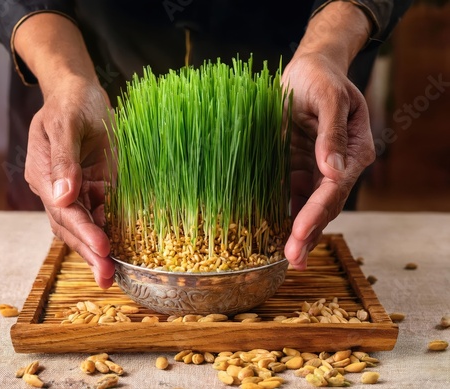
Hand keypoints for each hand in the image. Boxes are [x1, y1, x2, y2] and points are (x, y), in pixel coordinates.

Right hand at [14, 13, 114, 287]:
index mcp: (44, 175)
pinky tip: (122, 248)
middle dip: (89, 252)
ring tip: (113, 275)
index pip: (63, 211)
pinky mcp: (96, 188)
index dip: (83, 231)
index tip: (102, 248)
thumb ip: (64, 160)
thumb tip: (61, 197)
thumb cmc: (72, 104)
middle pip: (71, 227)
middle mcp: (58, 189)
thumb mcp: (67, 125)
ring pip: (86, 226)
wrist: (81, 93)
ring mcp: (77, 190)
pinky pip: (101, 214)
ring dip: (98, 250)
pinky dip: (110, 231)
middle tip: (107, 277)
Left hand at [282, 52, 374, 269]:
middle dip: (308, 232)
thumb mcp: (328, 96)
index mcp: (354, 151)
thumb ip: (332, 133)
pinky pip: (291, 194)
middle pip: (324, 205)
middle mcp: (337, 166)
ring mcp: (315, 169)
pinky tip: (273, 231)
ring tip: (286, 256)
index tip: (298, 233)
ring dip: (298, 231)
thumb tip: (334, 169)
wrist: (307, 70)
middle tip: (293, 259)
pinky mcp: (296, 167)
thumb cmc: (321, 77)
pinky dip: (284, 214)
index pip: (335, 188)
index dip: (317, 212)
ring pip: (308, 206)